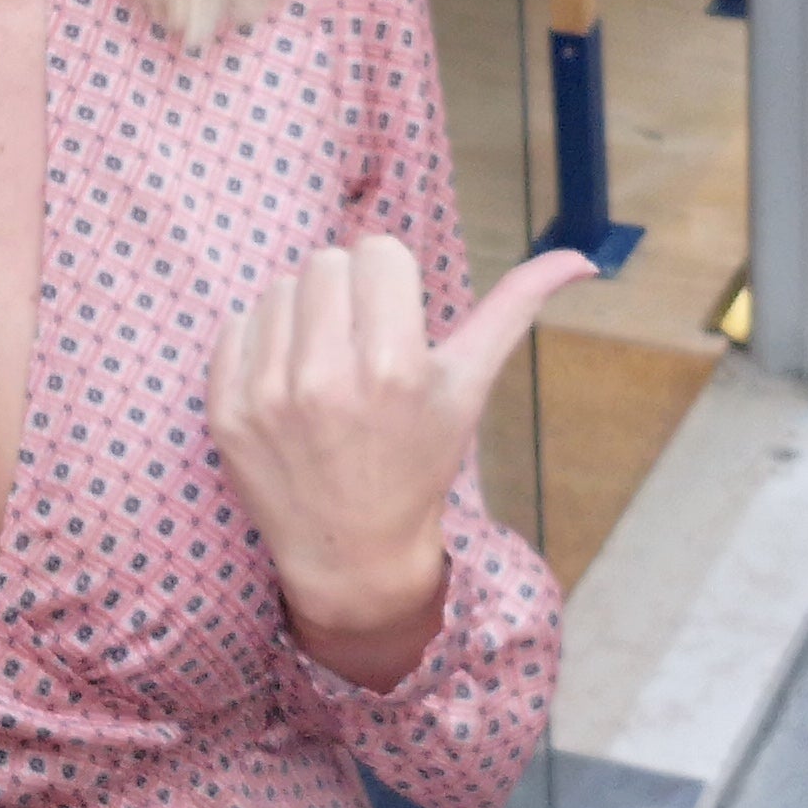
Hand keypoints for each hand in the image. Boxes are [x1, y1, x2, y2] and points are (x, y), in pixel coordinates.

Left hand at [207, 237, 586, 691]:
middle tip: (361, 341)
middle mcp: (327, 377)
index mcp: (395, 365)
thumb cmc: (419, 463)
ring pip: (281, 287)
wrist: (354, 557)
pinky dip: (262, 343)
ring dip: (304, 315)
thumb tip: (581, 258)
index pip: (378, 251)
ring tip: (325, 363)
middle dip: (349, 293)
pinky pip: (237, 324)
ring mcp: (268, 396)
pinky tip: (288, 384)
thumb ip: (515, 309)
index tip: (396, 319)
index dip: (391, 280)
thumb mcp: (469, 387)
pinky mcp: (225, 411)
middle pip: (327, 262)